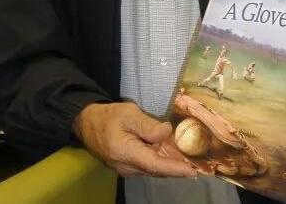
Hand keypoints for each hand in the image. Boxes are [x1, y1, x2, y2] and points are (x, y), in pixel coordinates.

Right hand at [72, 101, 196, 177]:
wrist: (86, 123)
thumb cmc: (108, 116)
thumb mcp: (128, 113)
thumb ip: (148, 124)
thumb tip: (167, 132)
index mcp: (127, 153)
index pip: (156, 165)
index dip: (175, 169)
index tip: (192, 172)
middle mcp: (128, 167)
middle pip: (157, 169)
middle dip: (177, 168)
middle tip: (199, 165)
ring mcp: (127, 168)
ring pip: (153, 169)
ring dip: (170, 165)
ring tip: (190, 161)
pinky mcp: (127, 165)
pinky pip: (148, 166)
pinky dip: (161, 162)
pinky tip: (173, 157)